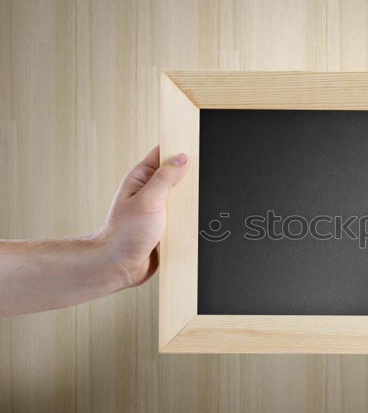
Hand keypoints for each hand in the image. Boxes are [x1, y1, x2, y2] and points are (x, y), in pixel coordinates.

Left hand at [99, 147, 188, 287]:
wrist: (119, 267)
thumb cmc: (124, 234)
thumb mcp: (148, 200)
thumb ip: (166, 178)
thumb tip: (182, 157)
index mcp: (142, 178)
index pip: (163, 154)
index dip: (179, 148)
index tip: (196, 146)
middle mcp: (151, 192)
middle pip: (178, 176)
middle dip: (191, 177)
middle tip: (203, 178)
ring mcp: (160, 209)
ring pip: (184, 198)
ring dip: (192, 202)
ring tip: (198, 203)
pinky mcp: (168, 227)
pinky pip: (185, 218)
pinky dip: (192, 219)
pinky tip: (198, 220)